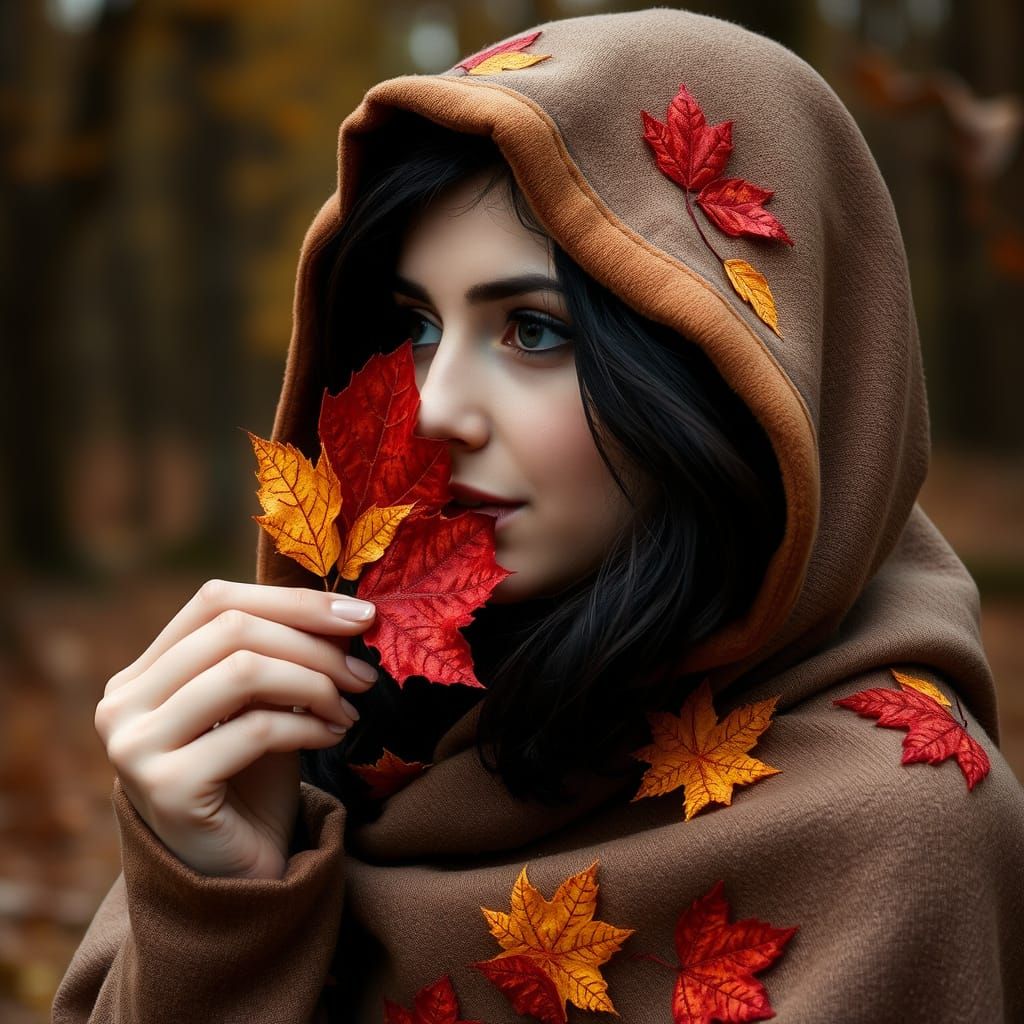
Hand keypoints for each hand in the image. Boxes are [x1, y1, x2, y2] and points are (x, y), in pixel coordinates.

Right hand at [94, 580, 378, 879]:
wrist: (235, 879)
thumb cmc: (251, 783)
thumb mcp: (265, 704)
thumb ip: (283, 655)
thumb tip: (345, 610)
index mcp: (141, 674)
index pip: (215, 601)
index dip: (293, 600)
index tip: (360, 615)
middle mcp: (122, 704)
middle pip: (232, 630)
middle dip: (314, 644)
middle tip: (364, 673)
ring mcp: (135, 747)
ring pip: (243, 672)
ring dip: (315, 684)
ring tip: (350, 708)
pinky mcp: (166, 789)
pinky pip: (255, 730)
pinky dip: (308, 726)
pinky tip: (332, 736)